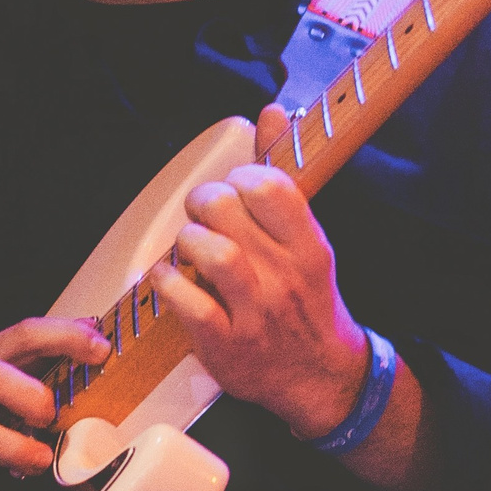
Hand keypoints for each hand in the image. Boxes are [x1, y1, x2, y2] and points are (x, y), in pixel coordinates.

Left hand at [157, 103, 369, 437]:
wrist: (321, 378)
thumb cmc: (307, 301)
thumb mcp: (307, 240)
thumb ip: (282, 177)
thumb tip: (273, 112)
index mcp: (309, 247)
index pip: (273, 186)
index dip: (241, 177)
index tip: (235, 190)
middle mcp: (286, 277)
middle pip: (230, 210)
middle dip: (204, 201)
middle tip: (202, 214)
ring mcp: (257, 313)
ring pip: (214, 253)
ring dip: (189, 240)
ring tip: (190, 246)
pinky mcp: (228, 345)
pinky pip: (189, 303)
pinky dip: (169, 284)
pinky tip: (169, 280)